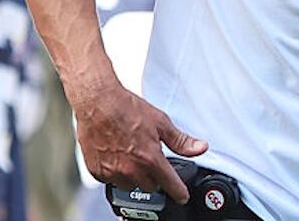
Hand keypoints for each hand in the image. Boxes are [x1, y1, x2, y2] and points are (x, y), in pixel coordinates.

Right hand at [73, 82, 206, 204]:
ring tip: (131, 155)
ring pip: (130, 185)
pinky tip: (116, 156)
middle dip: (153, 176)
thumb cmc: (127, 109)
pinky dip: (115, 173)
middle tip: (149, 158)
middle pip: (150, 186)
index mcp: (150, 158)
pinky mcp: (97, 171)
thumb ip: (181, 141)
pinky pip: (111, 181)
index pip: (169, 184)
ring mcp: (112, 172)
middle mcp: (131, 169)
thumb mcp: (161, 123)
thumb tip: (200, 148)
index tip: (182, 196)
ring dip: (134, 176)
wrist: (98, 103)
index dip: (179, 192)